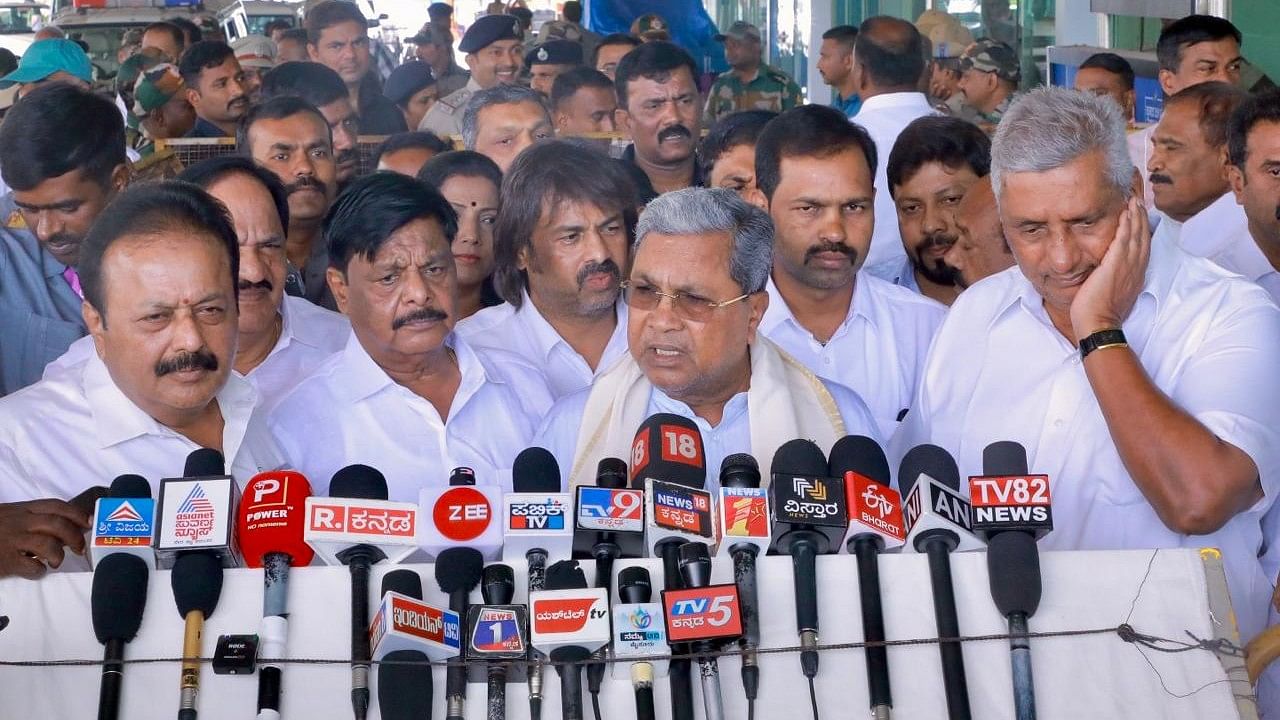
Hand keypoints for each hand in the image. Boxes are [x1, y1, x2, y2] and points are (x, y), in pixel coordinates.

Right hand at [0, 499, 90, 578]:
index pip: (56, 506)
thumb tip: (65, 529)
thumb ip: (34, 518)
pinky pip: (31, 566)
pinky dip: (39, 571)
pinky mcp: (6, 560)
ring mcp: (12, 540)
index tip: (90, 523)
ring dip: (58, 555)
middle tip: (80, 549)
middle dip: (75, 537)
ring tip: (55, 562)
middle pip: (57, 524)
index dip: (77, 514)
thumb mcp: (10, 516)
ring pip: (48, 543)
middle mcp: (19, 522)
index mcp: (22, 509)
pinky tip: (37, 571)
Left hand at [1070, 195, 1150, 342]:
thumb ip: (1116, 278)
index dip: (1143, 230)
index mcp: (1136, 275)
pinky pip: (1123, 241)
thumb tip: (1109, 270)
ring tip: (1134, 200)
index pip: (1143, 247)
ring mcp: (1127, 267)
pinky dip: (1126, 226)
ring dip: (1135, 217)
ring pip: (1136, 236)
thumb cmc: (1100, 314)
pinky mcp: (1114, 266)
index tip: (1140, 216)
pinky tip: (1125, 213)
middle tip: (1139, 201)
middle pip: (1143, 238)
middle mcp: (1135, 269)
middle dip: (1142, 218)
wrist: (1098, 325)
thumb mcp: (1113, 292)